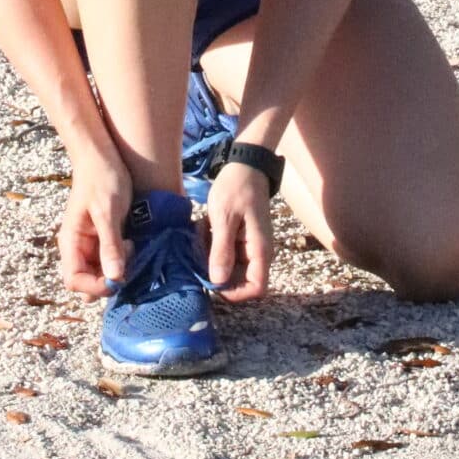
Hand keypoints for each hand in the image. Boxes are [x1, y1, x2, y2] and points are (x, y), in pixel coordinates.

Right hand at [59, 150, 130, 297]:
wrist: (102, 155)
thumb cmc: (102, 179)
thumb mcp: (107, 212)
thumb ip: (110, 245)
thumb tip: (114, 278)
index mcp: (71, 242)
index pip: (74, 281)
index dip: (94, 287)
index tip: (118, 279)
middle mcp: (78, 247)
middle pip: (87, 282)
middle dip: (108, 280)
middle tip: (127, 261)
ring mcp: (90, 243)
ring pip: (100, 272)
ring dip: (117, 269)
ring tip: (131, 247)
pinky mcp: (103, 238)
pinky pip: (110, 259)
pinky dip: (122, 259)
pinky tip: (132, 244)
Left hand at [203, 160, 274, 303]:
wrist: (246, 164)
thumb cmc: (237, 188)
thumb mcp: (224, 218)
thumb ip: (221, 250)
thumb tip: (218, 281)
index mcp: (259, 250)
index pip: (256, 289)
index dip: (235, 293)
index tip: (212, 281)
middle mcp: (258, 253)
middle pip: (238, 280)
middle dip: (215, 270)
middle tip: (199, 249)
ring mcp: (249, 246)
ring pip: (228, 267)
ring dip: (211, 255)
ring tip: (201, 232)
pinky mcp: (239, 239)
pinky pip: (225, 253)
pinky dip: (212, 245)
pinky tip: (204, 227)